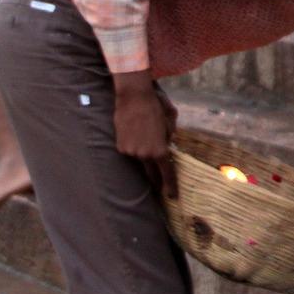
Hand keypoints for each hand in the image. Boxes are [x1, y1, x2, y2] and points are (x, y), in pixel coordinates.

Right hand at [113, 71, 177, 198]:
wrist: (134, 97)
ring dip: (144, 155)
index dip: (170, 186)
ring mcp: (130, 152)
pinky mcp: (120, 147)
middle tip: (160, 189)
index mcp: (160, 150)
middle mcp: (144, 154)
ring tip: (145, 139)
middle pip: (152, 173)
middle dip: (157, 181)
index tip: (172, 196)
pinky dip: (135, 147)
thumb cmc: (157, 106)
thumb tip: (166, 147)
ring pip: (140, 159)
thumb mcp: (171, 122)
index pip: (167, 173)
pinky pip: (131, 152)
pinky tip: (136, 133)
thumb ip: (170, 137)